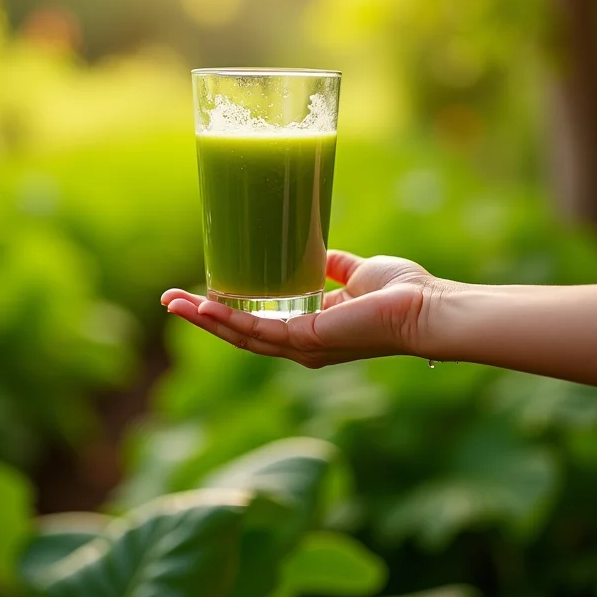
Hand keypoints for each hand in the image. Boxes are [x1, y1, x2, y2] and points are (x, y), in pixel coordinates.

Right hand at [161, 251, 442, 368]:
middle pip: (240, 333)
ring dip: (205, 321)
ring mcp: (302, 346)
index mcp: (310, 328)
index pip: (258, 324)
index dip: (227, 311)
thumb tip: (315, 250)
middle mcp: (301, 344)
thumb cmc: (400, 292)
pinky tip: (204, 307)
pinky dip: (229, 321)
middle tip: (170, 301)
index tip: (200, 293)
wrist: (426, 307)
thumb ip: (333, 266)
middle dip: (203, 318)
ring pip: (241, 337)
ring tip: (174, 304)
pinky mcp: (307, 341)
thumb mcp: (355, 272)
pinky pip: (259, 333)